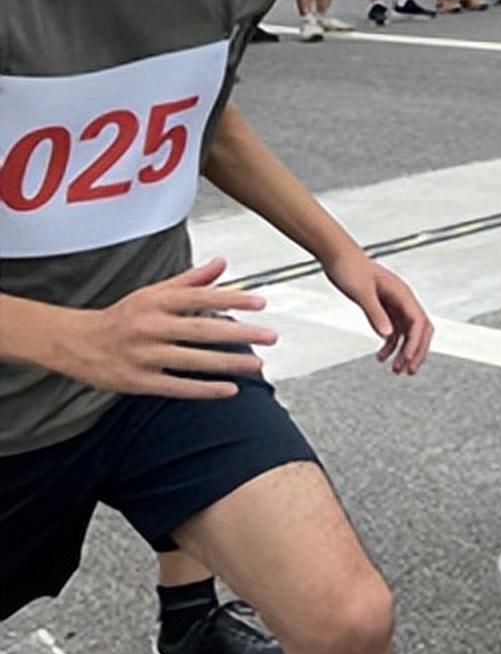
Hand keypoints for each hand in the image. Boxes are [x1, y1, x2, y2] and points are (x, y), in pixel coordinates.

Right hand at [42, 258, 276, 399]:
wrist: (77, 343)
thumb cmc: (122, 318)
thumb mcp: (153, 294)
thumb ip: (190, 281)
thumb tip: (221, 263)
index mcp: (154, 302)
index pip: (199, 298)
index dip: (231, 300)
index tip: (259, 303)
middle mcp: (149, 327)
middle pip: (201, 330)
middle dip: (239, 333)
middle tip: (269, 336)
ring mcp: (144, 356)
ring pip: (193, 360)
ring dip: (228, 362)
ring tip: (257, 363)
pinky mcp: (139, 381)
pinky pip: (177, 386)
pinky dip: (205, 389)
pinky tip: (230, 389)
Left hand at [324, 254, 431, 374]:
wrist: (337, 256)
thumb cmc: (350, 268)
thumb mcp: (362, 292)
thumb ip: (375, 313)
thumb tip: (387, 334)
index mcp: (402, 294)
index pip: (418, 322)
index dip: (416, 343)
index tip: (409, 359)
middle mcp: (402, 300)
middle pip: (419, 330)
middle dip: (416, 351)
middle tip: (408, 370)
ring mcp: (394, 304)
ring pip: (407, 333)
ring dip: (404, 351)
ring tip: (396, 369)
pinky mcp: (383, 308)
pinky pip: (393, 330)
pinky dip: (390, 345)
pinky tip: (382, 355)